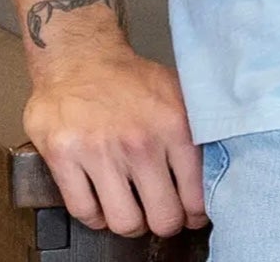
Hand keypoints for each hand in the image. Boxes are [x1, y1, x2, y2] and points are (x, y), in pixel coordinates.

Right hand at [22, 45, 208, 238]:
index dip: (195, 214)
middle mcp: (139, 142)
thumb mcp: (175, 94)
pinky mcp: (64, 158)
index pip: (196, 195)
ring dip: (130, 223)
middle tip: (160, 213)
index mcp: (173, 125)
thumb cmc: (129, 79)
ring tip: (131, 209)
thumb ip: (195, 131)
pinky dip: (95, 215)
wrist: (79, 57)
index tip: (191, 215)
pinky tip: (102, 200)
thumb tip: (216, 172)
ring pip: (124, 223)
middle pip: (163, 218)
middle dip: (164, 222)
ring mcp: (100, 151)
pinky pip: (85, 213)